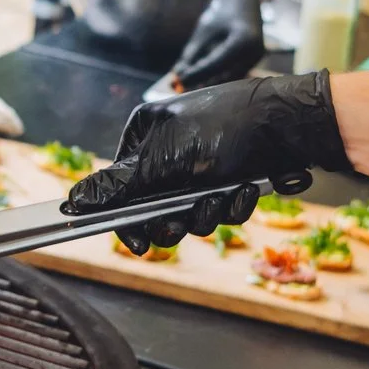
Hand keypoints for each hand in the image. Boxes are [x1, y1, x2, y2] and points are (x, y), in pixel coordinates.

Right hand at [64, 72, 348, 250]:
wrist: (294, 123)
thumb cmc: (229, 128)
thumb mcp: (168, 158)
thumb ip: (122, 184)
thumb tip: (74, 200)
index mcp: (145, 135)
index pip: (120, 189)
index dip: (127, 220)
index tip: (138, 244)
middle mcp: (169, 149)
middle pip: (154, 208)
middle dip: (176, 219)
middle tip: (185, 221)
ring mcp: (201, 164)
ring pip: (190, 214)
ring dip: (209, 212)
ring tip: (226, 194)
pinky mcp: (230, 176)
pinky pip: (220, 209)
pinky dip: (233, 205)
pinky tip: (247, 188)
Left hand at [171, 0, 264, 88]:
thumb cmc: (221, 8)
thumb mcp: (203, 29)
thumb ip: (191, 54)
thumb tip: (177, 75)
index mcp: (244, 41)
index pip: (216, 64)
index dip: (196, 75)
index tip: (177, 81)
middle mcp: (254, 52)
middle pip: (224, 76)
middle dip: (201, 82)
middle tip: (179, 87)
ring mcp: (256, 57)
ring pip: (229, 78)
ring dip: (209, 82)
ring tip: (186, 84)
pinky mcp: (253, 59)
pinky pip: (233, 73)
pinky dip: (217, 76)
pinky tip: (200, 79)